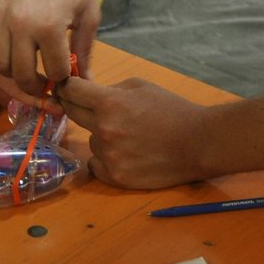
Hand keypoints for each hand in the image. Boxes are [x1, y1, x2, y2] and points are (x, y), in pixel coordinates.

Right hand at [0, 0, 100, 99]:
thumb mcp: (88, 14)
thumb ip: (84, 50)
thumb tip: (85, 80)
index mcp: (50, 28)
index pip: (55, 73)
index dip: (63, 79)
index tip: (65, 75)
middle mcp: (22, 25)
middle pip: (22, 76)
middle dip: (37, 86)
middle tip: (44, 83)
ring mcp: (1, 17)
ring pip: (0, 64)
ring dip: (14, 70)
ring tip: (27, 64)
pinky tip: (10, 43)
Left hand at [57, 76, 207, 188]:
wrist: (197, 142)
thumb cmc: (171, 110)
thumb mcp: (140, 86)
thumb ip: (110, 89)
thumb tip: (87, 92)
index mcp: (109, 103)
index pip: (71, 91)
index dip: (66, 86)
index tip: (66, 87)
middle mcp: (104, 129)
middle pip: (72, 113)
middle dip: (76, 106)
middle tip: (87, 106)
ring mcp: (109, 155)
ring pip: (90, 141)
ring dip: (99, 136)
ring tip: (127, 136)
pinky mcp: (115, 177)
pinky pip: (95, 164)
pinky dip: (104, 159)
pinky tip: (124, 154)